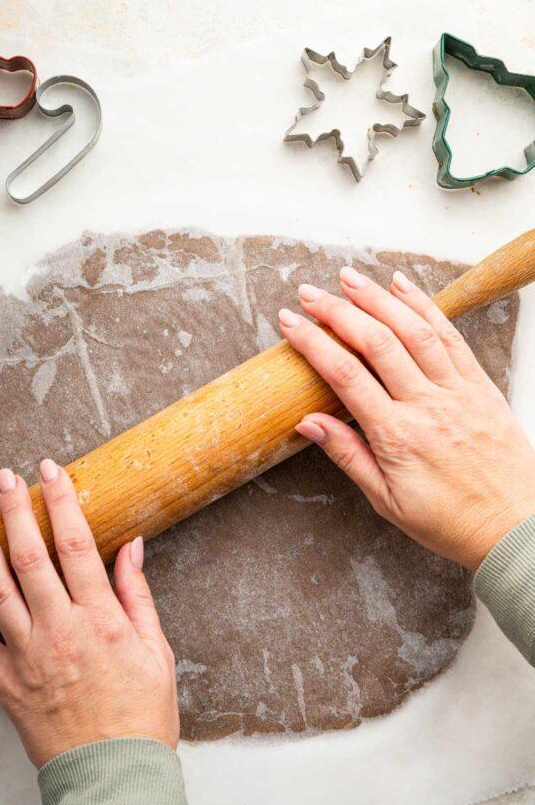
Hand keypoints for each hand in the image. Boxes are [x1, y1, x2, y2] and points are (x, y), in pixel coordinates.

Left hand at [0, 461, 177, 767]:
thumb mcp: (156, 649)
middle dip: (15, 510)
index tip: (50, 473)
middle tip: (4, 477)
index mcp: (100, 620)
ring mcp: (27, 656)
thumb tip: (130, 546)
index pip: (75, 545)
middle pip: (29, 557)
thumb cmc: (141, 714)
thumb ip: (136, 594)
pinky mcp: (5, 683)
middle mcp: (60, 631)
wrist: (114, 776)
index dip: (61, 502)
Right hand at [278, 268, 534, 570]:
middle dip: (338, 311)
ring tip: (349, 278)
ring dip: (378, 298)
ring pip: (414, 330)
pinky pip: (450, 336)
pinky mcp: (480, 385)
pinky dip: (425, 306)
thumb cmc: (449, 520)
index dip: (314, 343)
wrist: (514, 526)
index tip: (290, 323)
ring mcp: (457, 390)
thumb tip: (308, 422)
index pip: (345, 375)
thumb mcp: (386, 500)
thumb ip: (348, 454)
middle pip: (376, 342)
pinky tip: (403, 287)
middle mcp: (427, 405)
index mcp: (397, 436)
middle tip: (310, 293)